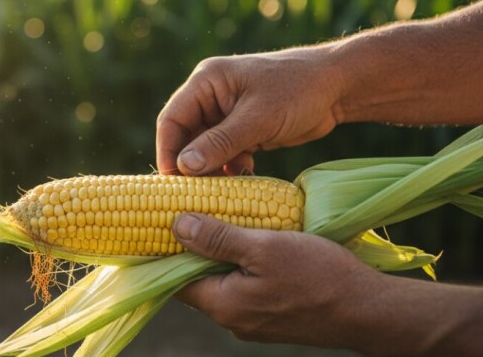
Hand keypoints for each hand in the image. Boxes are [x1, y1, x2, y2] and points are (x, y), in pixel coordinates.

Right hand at [156, 49, 343, 175]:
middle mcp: (211, 96)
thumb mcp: (258, 118)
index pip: (172, 120)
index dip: (167, 152)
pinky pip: (225, 153)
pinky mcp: (243, 129)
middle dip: (190, 166)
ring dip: (211, 170)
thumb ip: (220, 143)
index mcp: (206, 82)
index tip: (172, 184)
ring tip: (220, 193)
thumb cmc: (298, 90)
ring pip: (205, 149)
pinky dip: (230, 168)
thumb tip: (184, 167)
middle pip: (185, 137)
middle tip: (193, 196)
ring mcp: (226, 113)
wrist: (339, 87)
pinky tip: (243, 179)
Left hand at [172, 213, 380, 347]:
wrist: (371, 310)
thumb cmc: (318, 275)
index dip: (164, 248)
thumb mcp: (263, 246)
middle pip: (197, 279)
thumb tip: (175, 225)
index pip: (174, 277)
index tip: (161, 218)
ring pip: (223, 282)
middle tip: (193, 210)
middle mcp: (232, 319)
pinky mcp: (273, 317)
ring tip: (223, 219)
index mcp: (222, 305)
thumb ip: (217, 238)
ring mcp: (253, 321)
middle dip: (194, 247)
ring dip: (221, 253)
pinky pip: (245, 288)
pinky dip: (242, 265)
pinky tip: (252, 240)